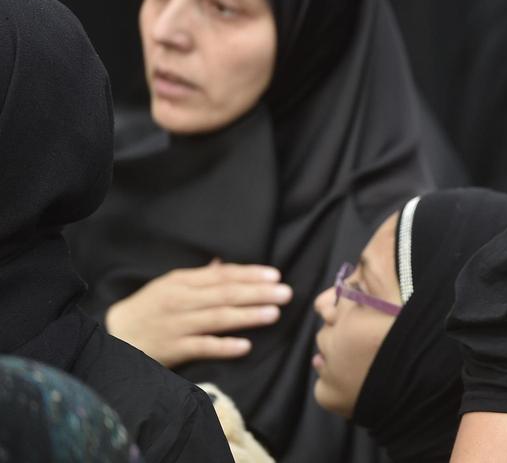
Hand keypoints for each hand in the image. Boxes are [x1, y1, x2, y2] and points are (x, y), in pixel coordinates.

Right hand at [105, 260, 292, 367]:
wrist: (113, 335)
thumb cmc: (147, 308)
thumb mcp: (170, 286)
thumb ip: (199, 277)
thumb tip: (223, 264)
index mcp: (182, 282)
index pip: (222, 276)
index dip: (250, 275)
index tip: (275, 276)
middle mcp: (181, 301)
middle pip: (225, 295)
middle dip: (257, 293)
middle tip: (285, 293)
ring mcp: (177, 325)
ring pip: (217, 318)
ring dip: (247, 316)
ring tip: (273, 314)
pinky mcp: (172, 349)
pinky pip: (202, 346)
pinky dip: (224, 346)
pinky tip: (245, 346)